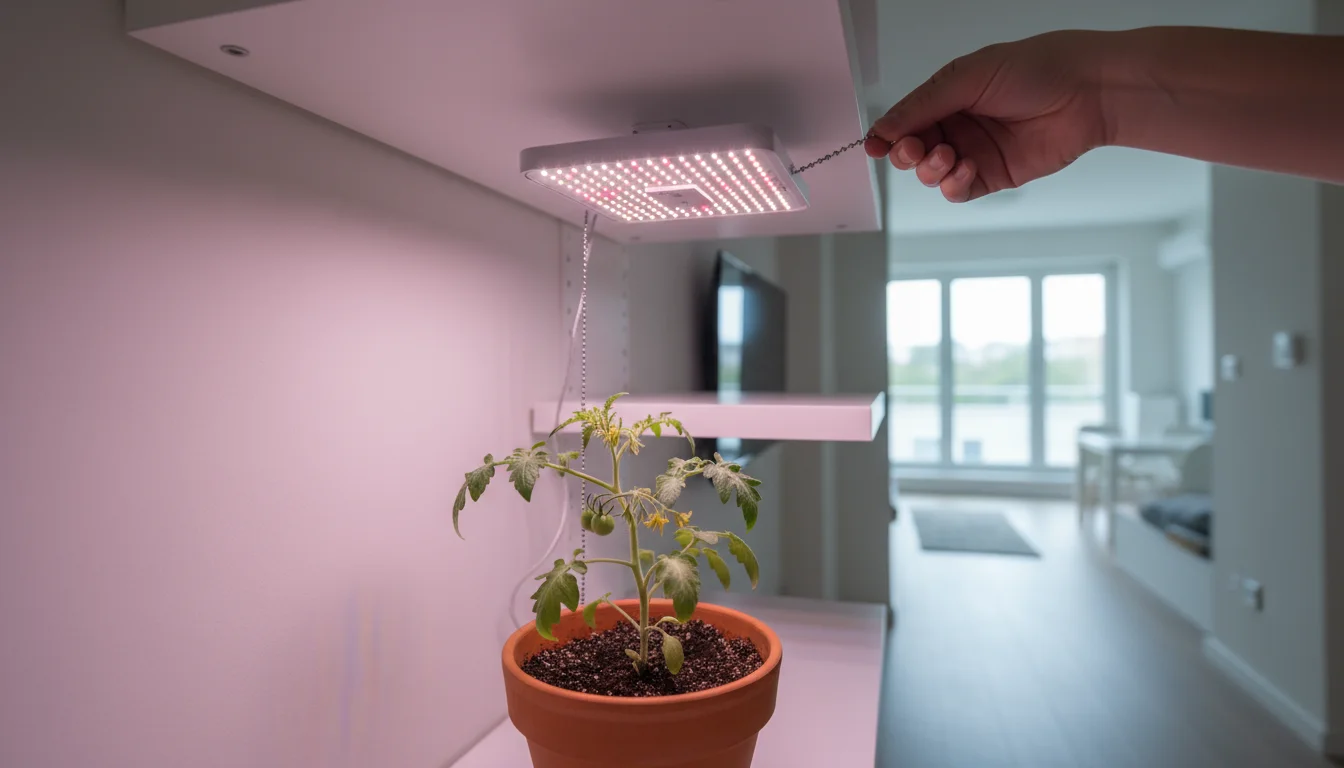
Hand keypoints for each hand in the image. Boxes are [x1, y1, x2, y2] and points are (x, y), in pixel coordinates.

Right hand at [866, 30, 1114, 202]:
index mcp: (947, 97)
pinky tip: (966, 170)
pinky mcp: (994, 176)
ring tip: (949, 157)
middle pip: (912, 151)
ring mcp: (974, 152)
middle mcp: (958, 125)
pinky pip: (958, 191)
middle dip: (907, 154)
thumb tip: (882, 128)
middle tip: (916, 148)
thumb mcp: (969, 77)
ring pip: (932, 174)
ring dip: (931, 170)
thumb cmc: (1035, 69)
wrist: (1087, 91)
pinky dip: (953, 185)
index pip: (905, 120)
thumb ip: (923, 105)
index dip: (887, 134)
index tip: (875, 144)